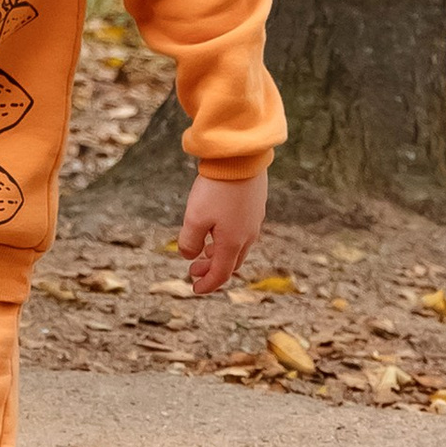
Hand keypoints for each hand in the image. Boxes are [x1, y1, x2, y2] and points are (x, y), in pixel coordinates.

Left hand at [176, 168, 267, 293]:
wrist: (241, 158)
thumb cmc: (216, 189)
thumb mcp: (194, 218)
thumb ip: (189, 242)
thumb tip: (189, 255)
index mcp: (233, 243)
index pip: (221, 274)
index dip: (207, 284)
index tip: (194, 289)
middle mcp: (248, 235)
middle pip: (231, 262)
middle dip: (212, 270)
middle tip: (193, 269)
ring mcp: (254, 221)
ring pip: (238, 247)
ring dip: (220, 254)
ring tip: (204, 249)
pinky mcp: (256, 206)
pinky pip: (242, 231)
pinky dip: (228, 239)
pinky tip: (217, 227)